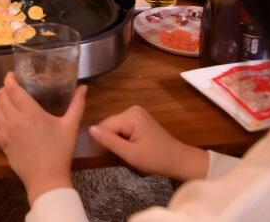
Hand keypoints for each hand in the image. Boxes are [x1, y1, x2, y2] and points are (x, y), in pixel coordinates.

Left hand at [0, 72, 87, 205]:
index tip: (12, 75)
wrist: (48, 178)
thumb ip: (77, 105)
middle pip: (0, 96)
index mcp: (32, 112)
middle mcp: (15, 119)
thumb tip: (84, 88)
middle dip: (6, 90)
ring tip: (8, 105)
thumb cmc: (60, 152)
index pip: (12, 88)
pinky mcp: (1, 143)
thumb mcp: (71, 126)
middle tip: (14, 92)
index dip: (9, 79)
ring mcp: (6, 132)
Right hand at [89, 105, 208, 180]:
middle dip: (113, 139)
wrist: (178, 160)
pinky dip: (124, 136)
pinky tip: (133, 144)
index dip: (106, 141)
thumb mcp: (130, 154)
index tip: (115, 154)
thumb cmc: (156, 159)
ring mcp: (137, 112)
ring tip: (130, 150)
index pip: (105, 126)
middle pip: (109, 124)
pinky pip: (122, 126)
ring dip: (118, 138)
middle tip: (125, 153)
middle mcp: (132, 109)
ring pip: (114, 125)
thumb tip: (90, 129)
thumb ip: (109, 141)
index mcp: (131, 116)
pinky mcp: (139, 117)